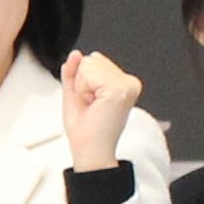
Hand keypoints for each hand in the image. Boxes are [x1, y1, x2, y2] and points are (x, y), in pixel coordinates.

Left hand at [57, 49, 143, 169]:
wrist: (89, 150)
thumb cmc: (85, 130)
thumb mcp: (75, 93)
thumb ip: (74, 71)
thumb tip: (76, 54)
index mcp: (123, 83)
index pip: (93, 60)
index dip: (82, 82)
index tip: (91, 102)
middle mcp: (129, 83)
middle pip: (91, 59)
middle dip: (82, 83)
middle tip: (91, 106)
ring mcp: (127, 85)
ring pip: (88, 64)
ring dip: (82, 88)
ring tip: (93, 106)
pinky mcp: (120, 89)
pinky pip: (87, 74)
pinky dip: (83, 90)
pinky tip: (94, 105)